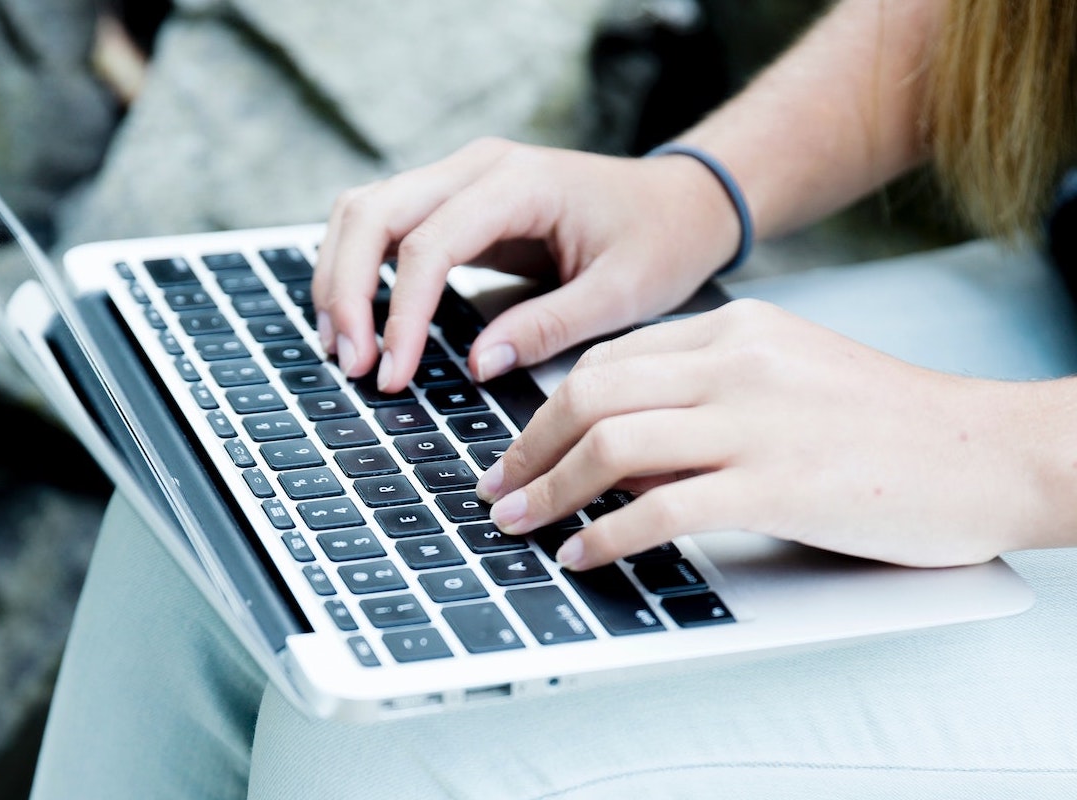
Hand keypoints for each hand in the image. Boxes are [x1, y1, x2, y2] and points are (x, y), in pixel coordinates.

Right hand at [312, 137, 739, 390]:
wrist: (682, 203)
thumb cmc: (660, 240)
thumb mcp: (622, 293)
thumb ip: (549, 327)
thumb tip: (477, 365)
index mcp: (519, 183)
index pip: (427, 244)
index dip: (399, 313)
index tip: (391, 373)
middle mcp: (477, 168)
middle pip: (371, 213)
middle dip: (347, 291)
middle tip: (351, 364)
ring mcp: (460, 180)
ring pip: (363, 212)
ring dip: (340, 277)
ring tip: (343, 348)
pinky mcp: (456, 205)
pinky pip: (384, 226)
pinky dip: (359, 270)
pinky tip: (360, 321)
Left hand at [476, 298, 1054, 568]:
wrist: (992, 451)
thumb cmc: (891, 424)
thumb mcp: (789, 378)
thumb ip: (707, 397)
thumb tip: (617, 446)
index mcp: (737, 329)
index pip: (610, 360)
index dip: (547, 409)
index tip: (519, 449)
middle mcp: (739, 362)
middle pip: (592, 392)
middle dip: (528, 447)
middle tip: (497, 488)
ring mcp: (758, 420)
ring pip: (613, 442)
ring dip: (549, 489)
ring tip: (517, 523)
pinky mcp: (780, 484)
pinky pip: (663, 507)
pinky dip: (606, 534)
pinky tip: (582, 555)